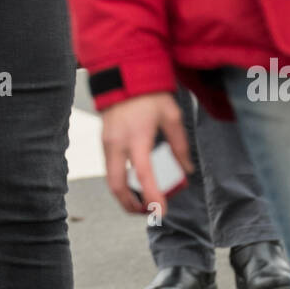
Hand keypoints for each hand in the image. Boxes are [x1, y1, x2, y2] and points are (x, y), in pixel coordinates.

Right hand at [102, 92, 191, 214]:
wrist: (124, 76)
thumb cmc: (149, 95)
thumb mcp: (171, 115)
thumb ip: (180, 145)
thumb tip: (186, 169)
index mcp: (136, 137)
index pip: (143, 173)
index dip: (152, 195)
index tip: (160, 211)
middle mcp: (117, 143)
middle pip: (117, 185)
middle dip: (130, 205)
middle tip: (147, 212)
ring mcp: (106, 143)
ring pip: (110, 179)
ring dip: (124, 195)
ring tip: (142, 202)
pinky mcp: (103, 141)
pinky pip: (109, 168)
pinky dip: (120, 182)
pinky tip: (133, 184)